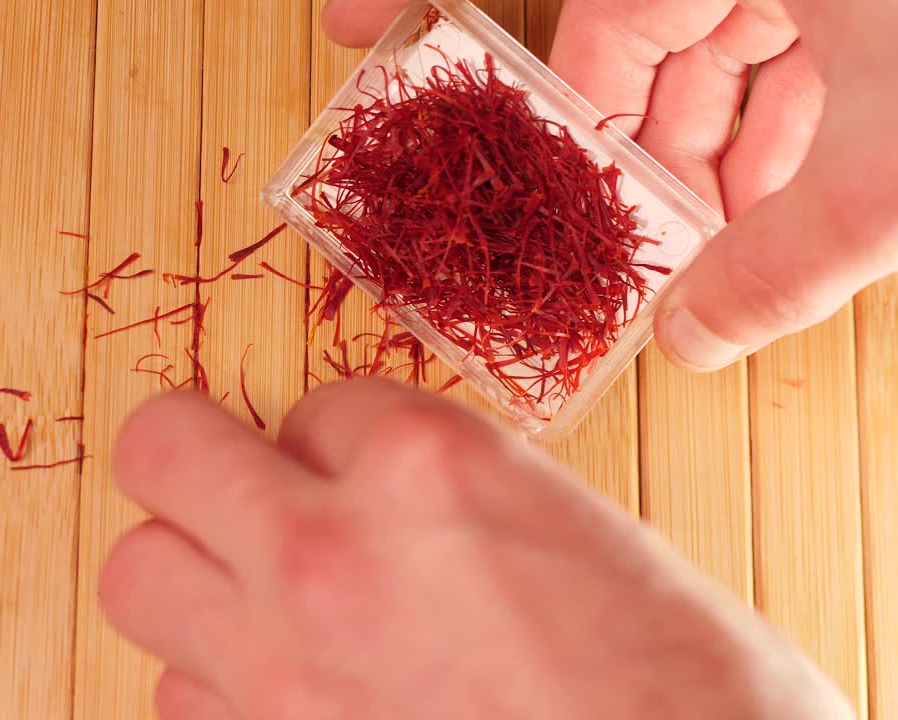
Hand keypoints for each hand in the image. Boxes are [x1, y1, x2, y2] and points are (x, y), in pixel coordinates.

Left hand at [101, 381, 851, 718]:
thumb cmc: (683, 692)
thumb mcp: (581, 534)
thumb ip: (451, 495)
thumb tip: (376, 489)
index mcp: (428, 467)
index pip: (315, 403)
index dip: (337, 439)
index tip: (360, 473)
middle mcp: (329, 553)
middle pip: (161, 449)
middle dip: (194, 454)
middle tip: (236, 482)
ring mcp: (280, 667)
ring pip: (138, 575)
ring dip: (195, 573)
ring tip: (258, 594)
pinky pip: (178, 695)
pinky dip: (215, 681)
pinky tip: (281, 686)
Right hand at [322, 0, 897, 370]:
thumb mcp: (893, 169)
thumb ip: (779, 264)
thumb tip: (694, 343)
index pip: (565, 13)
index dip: (437, 7)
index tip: (355, 24)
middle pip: (638, 32)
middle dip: (624, 141)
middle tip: (605, 231)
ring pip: (718, 34)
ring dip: (710, 137)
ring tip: (710, 233)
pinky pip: (787, 27)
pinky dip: (779, 104)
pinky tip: (785, 180)